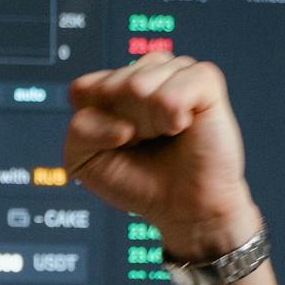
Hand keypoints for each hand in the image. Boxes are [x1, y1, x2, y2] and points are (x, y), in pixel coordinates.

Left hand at [63, 55, 261, 261]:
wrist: (184, 210)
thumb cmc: (139, 183)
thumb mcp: (85, 161)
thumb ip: (80, 130)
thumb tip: (122, 123)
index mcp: (114, 86)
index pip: (83, 89)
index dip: (95, 124)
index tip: (116, 144)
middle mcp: (145, 73)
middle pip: (112, 86)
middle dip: (125, 123)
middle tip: (146, 142)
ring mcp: (175, 73)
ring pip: (140, 83)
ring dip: (149, 123)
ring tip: (164, 134)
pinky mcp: (204, 82)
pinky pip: (174, 88)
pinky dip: (173, 115)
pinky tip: (180, 126)